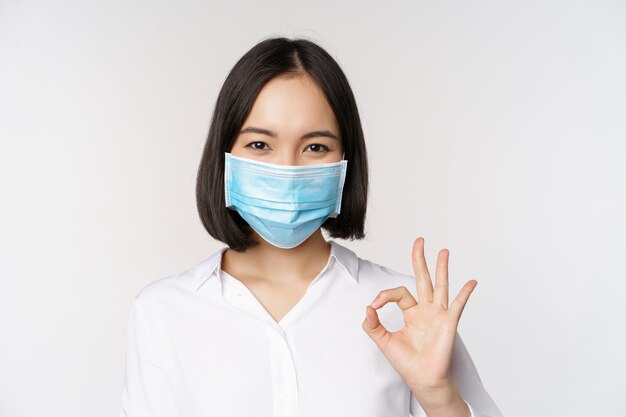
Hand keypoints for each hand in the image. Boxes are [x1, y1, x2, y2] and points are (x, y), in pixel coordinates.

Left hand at [362, 237, 476, 394]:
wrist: (423, 380)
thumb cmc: (407, 363)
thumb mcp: (384, 342)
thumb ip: (373, 325)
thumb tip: (367, 308)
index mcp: (411, 313)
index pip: (398, 293)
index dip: (385, 295)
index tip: (375, 305)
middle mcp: (426, 310)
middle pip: (422, 278)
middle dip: (420, 259)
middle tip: (420, 241)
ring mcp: (438, 315)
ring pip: (440, 286)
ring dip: (441, 268)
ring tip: (444, 251)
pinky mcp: (448, 323)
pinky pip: (458, 305)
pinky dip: (465, 293)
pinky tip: (471, 281)